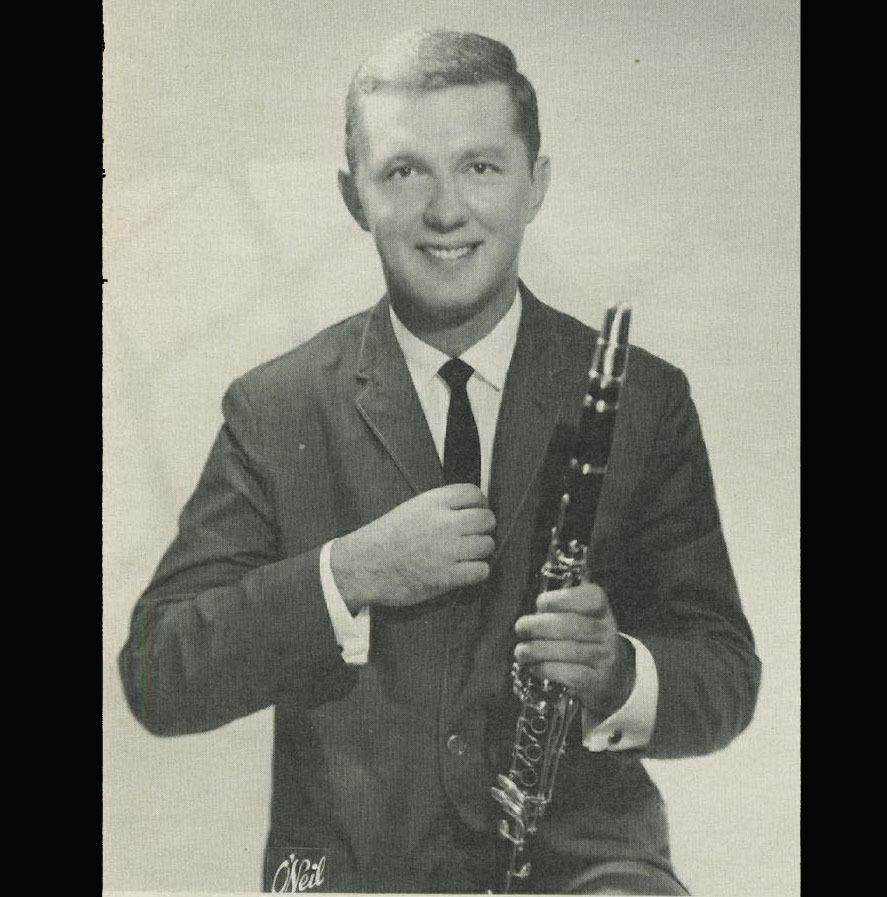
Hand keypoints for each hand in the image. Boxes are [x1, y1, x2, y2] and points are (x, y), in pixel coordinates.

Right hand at [330, 484, 495, 612]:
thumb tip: (471, 509)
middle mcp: (443, 523)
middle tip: (474, 536)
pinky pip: (481, 571)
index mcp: (434, 502)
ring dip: (481, 551)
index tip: (476, 513)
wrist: (364, 566)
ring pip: (487, 545)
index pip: (474, 494)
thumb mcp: (412, 509)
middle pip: (487, 519)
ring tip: (469, 555)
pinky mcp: (447, 576)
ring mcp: (447, 550)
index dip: (480, 504)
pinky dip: (477, 572)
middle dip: (484, 528)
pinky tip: (466, 571)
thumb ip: (441, 506)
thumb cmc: (386, 538)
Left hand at [513, 583, 635, 717]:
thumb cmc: (582, 640)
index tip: (541, 603)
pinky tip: (534, 666)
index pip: (592, 597)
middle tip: (521, 628)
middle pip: (575, 625)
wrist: (609, 675)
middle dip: (542, 625)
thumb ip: (557, 610)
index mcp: (601, 609)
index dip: (564, 599)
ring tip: (521, 651)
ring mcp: (605, 657)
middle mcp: (607, 631)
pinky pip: (572, 674)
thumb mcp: (578, 617)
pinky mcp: (598, 681)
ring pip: (571, 650)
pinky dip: (548, 669)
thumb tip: (530, 616)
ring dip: (539, 650)